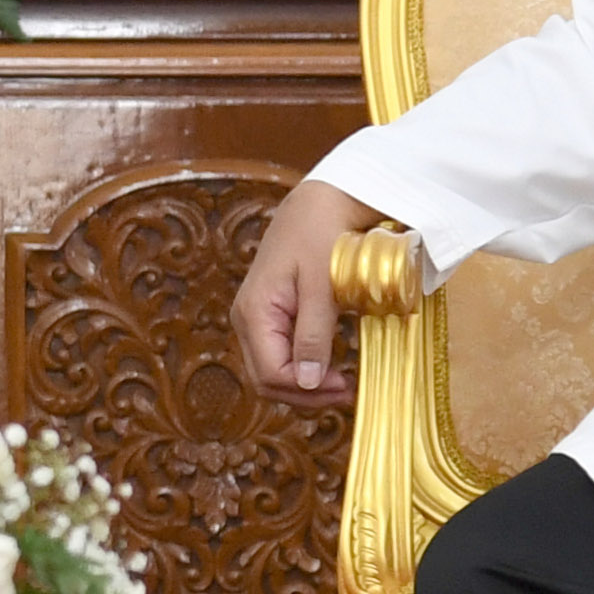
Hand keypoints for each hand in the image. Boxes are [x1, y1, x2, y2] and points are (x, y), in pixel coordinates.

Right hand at [231, 175, 388, 406]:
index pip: (270, 373)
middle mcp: (247, 320)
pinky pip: (280, 352)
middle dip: (304, 393)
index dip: (306, 389)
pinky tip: (329, 364)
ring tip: (340, 383)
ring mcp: (256, 318)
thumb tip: (306, 381)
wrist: (319, 200)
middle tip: (346, 393)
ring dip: (304, 383)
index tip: (344, 387)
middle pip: (266, 378)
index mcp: (253, 312)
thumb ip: (313, 334)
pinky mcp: (270, 315)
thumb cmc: (320, 233)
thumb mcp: (321, 285)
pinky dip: (304, 365)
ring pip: (272, 370)